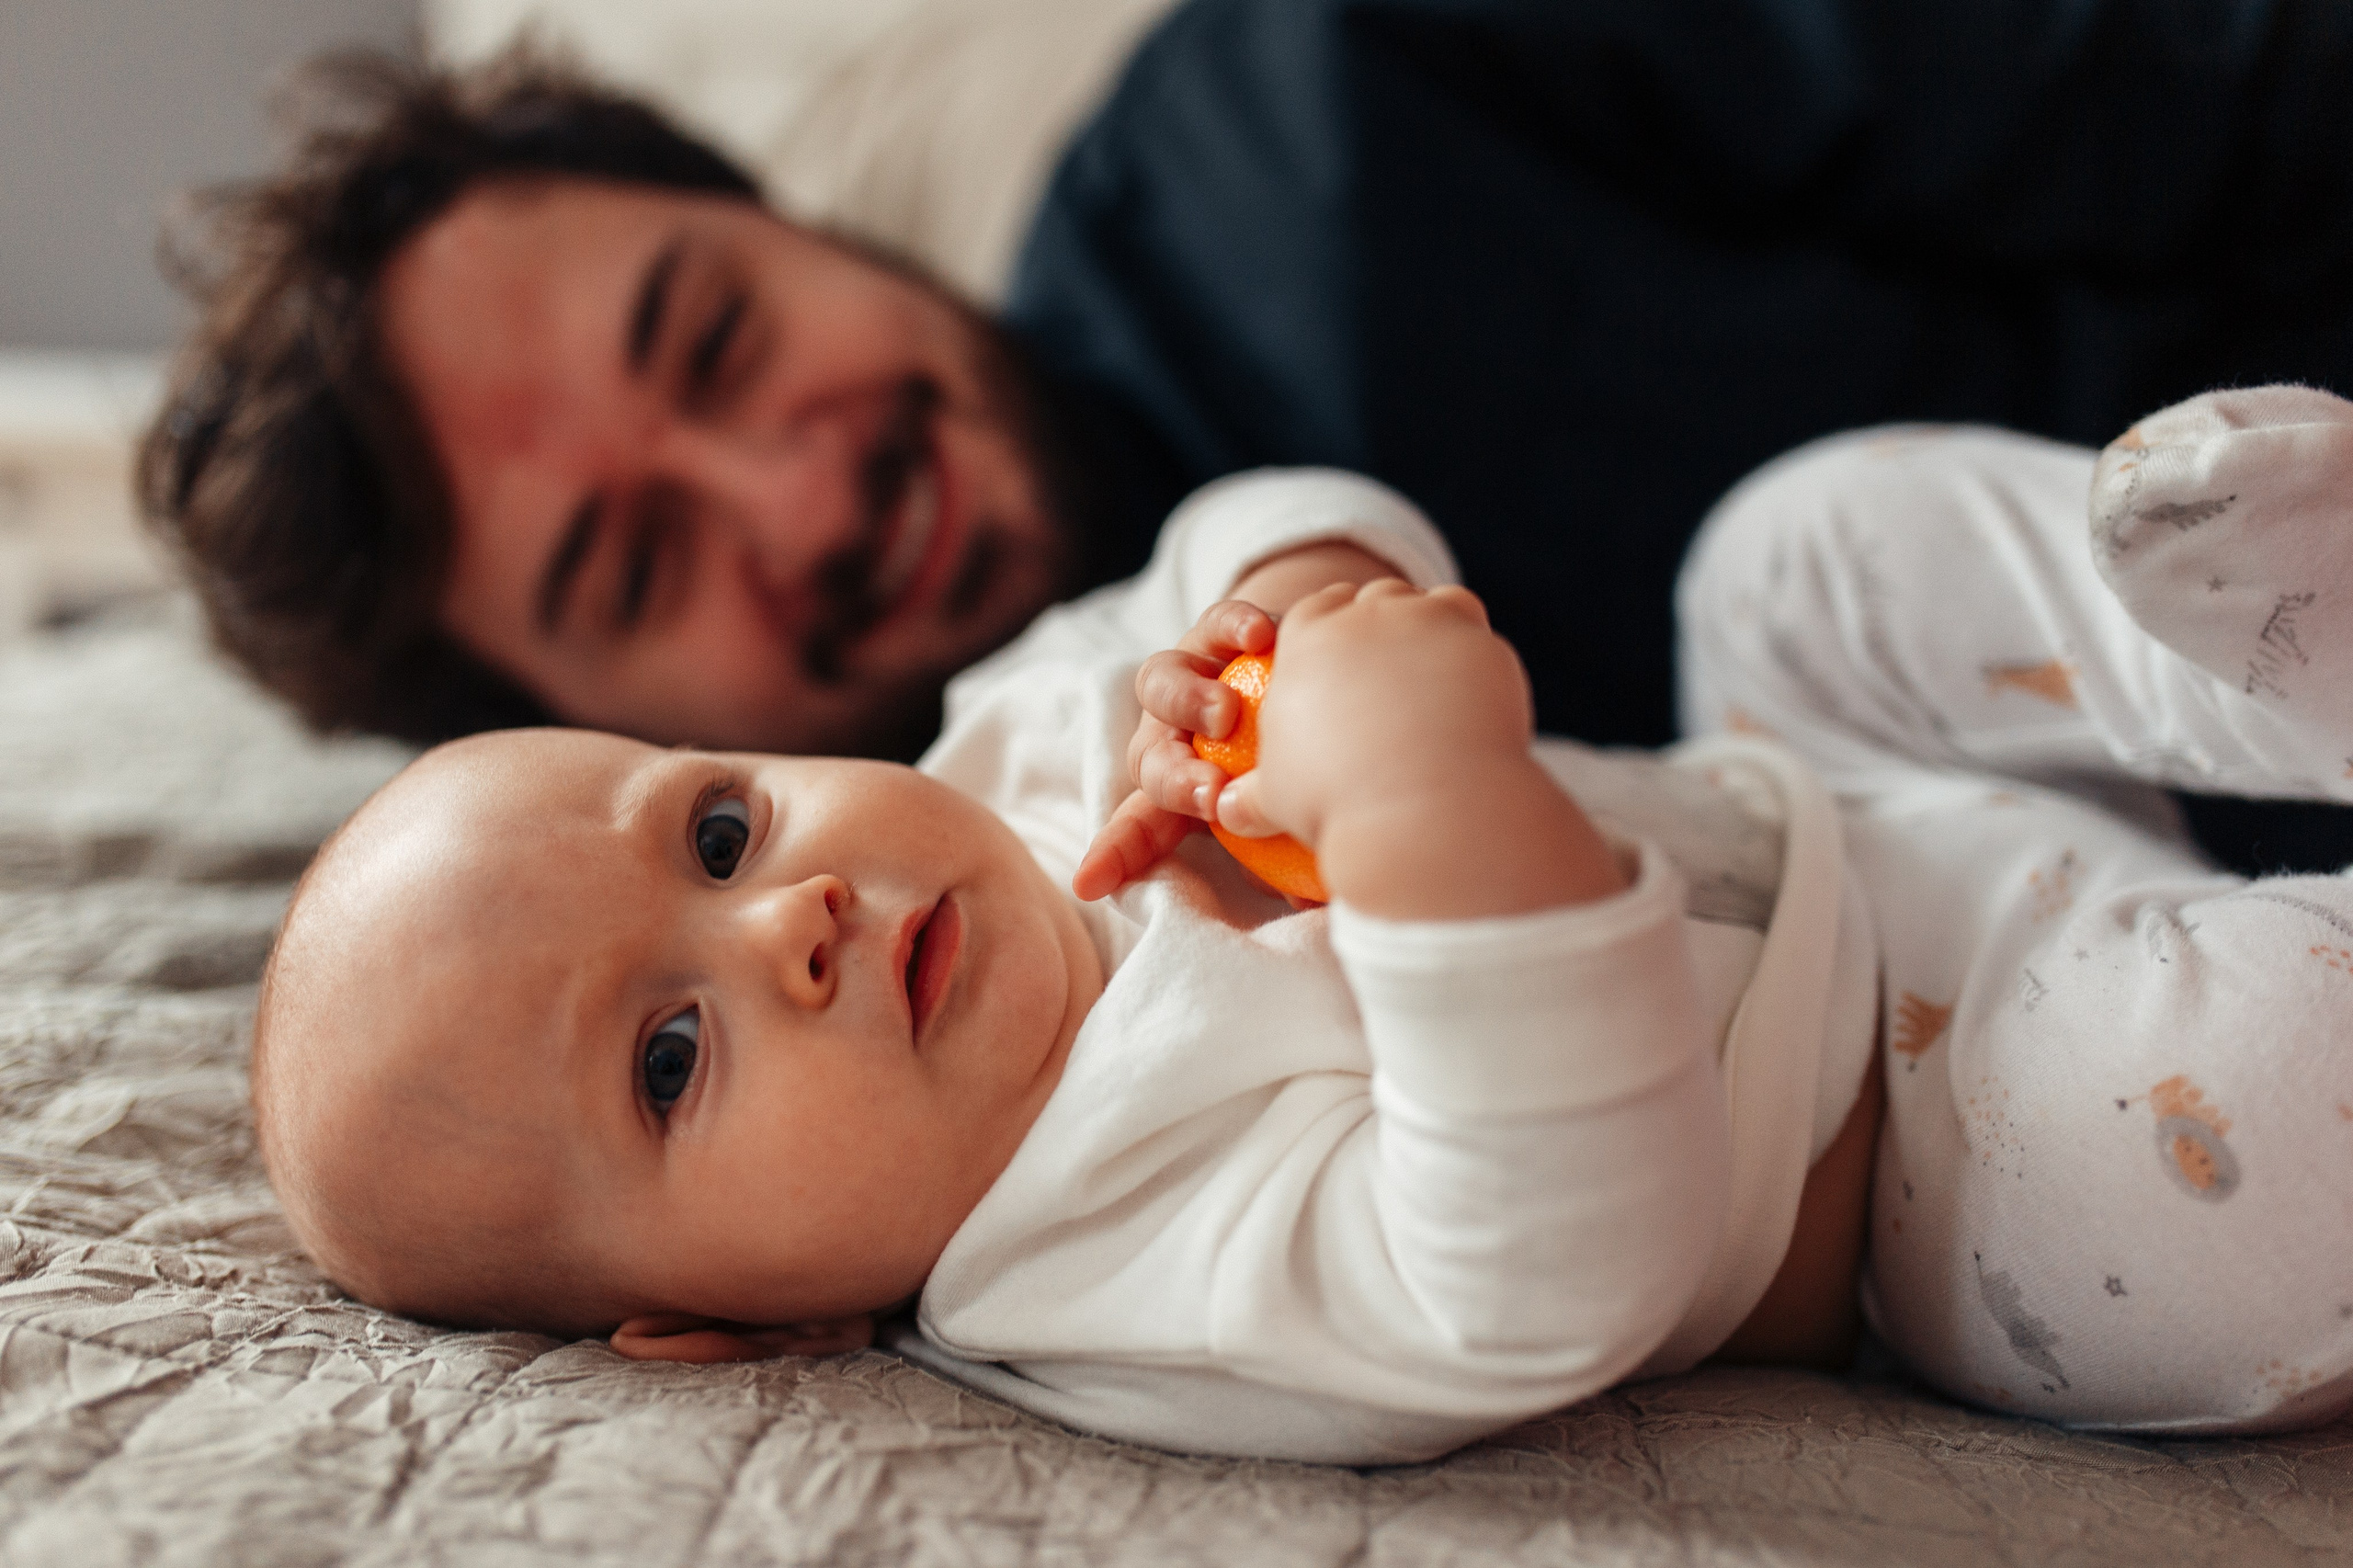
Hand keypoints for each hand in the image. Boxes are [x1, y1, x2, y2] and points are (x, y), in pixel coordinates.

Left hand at [1072, 540, 1403, 900]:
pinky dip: (1236, 626)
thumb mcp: (1287, 810)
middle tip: (1212, 795)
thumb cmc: (1297, 762)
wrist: (1319, 675)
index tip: (1090, 885)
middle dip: (1175, 780)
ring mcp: (1189, 676)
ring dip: (1188, 703)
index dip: (1118, 854)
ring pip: (1159, 684)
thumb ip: (1287, 853)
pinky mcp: (1217, 630)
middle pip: (1150, 759)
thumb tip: (1302, 899)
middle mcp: (1171, 733)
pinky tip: (1265, 637)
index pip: (1143, 827)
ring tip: (1227, 715)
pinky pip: (1218, 623)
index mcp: (1179, 790)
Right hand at [1229, 580, 1625, 918]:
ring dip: (1425, 630)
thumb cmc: (1337, 801)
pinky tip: (1467, 683)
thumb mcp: (1276, 797)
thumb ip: (1252, 794)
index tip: (1333, 663)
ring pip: (1425, 603)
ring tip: (1429, 675)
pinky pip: (1471, 625)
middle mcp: (1364, 611)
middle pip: (1371, 597)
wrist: (1424, 807)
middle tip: (1385, 666)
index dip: (1321, 632)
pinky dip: (1466, 648)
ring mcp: (1424, 617)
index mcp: (1306, 633)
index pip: (1313, 611)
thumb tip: (1228, 811)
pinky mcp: (1477, 635)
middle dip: (1376, 622)